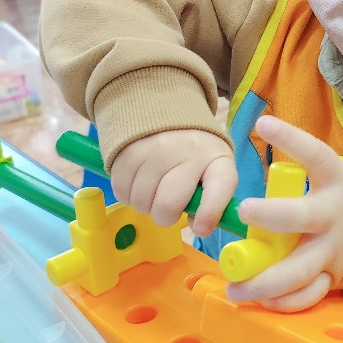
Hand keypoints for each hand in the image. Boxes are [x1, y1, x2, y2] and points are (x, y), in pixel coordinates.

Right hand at [110, 129, 236, 235]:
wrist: (164, 114)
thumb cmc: (194, 154)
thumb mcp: (212, 170)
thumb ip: (209, 200)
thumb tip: (199, 227)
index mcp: (216, 159)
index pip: (220, 185)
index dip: (210, 212)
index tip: (201, 229)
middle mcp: (187, 151)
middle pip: (168, 204)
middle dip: (166, 217)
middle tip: (168, 207)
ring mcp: (154, 151)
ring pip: (141, 202)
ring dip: (145, 205)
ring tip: (154, 189)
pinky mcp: (127, 152)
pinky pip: (122, 193)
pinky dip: (128, 196)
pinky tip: (139, 181)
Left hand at [226, 115, 342, 312]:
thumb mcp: (339, 176)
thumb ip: (305, 175)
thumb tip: (254, 172)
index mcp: (336, 182)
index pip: (314, 154)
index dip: (290, 138)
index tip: (263, 123)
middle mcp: (334, 216)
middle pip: (300, 216)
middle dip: (270, 215)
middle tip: (244, 210)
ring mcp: (334, 250)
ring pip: (298, 270)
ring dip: (264, 282)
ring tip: (236, 287)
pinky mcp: (334, 276)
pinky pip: (309, 294)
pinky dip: (285, 302)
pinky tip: (263, 301)